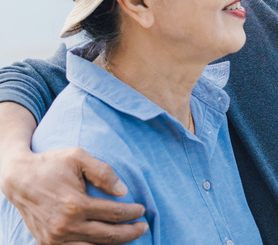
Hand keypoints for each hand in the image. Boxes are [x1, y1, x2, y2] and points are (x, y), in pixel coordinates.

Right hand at [0, 146, 146, 244]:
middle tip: (144, 226)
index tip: (142, 209)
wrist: (18, 178)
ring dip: (115, 244)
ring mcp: (55, 238)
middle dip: (131, 232)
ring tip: (129, 235)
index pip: (114, 213)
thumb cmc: (51, 164)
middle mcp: (65, 225)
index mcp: (75, 204)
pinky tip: (106, 241)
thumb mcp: (78, 157)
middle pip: (108, 235)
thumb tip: (123, 191)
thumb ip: (103, 171)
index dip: (132, 213)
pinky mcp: (47, 243)